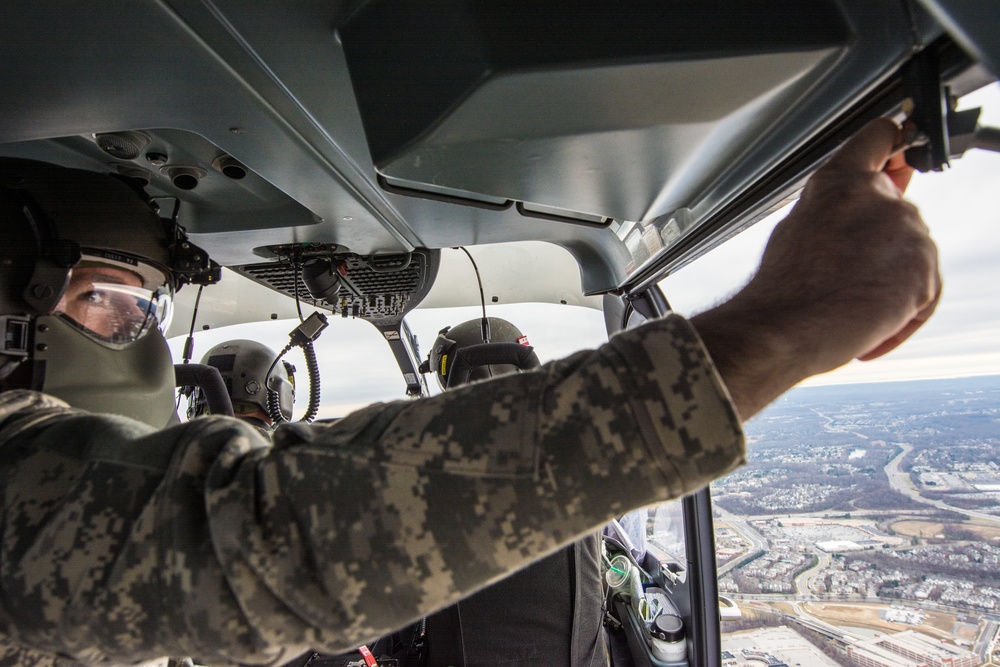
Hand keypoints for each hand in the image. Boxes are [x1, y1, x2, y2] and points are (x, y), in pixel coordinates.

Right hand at [692, 118, 939, 418]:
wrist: (784, 329)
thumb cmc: (782, 289)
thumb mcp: (796, 227)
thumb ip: (834, 208)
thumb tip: (852, 210)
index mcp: (840, 181)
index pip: (880, 136)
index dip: (892, 149)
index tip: (898, 160)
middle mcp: (880, 197)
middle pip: (898, 211)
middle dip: (880, 243)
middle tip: (846, 276)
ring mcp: (907, 232)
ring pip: (913, 255)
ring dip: (890, 282)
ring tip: (850, 306)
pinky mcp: (925, 271)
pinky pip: (925, 293)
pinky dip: (903, 316)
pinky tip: (870, 328)